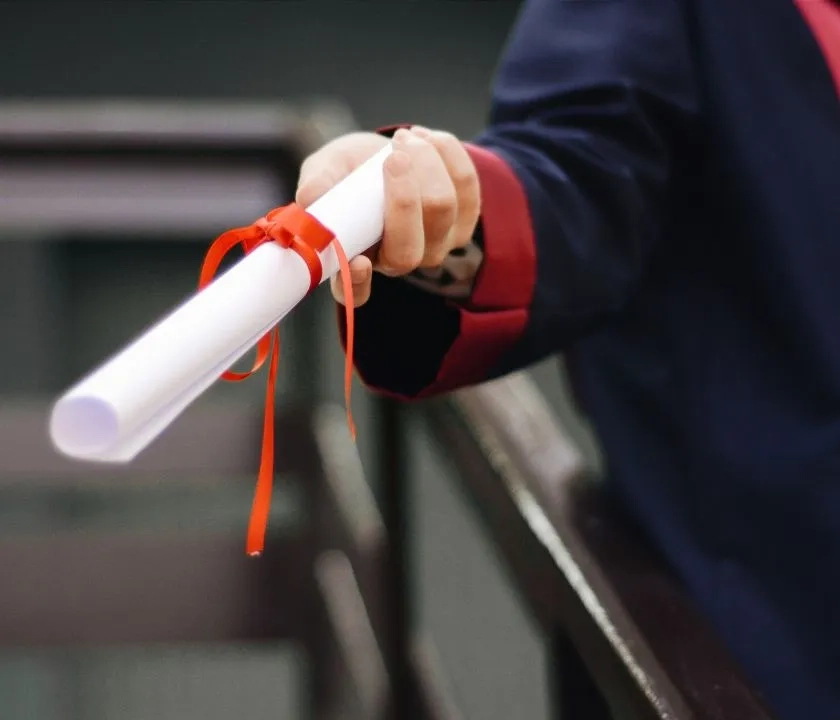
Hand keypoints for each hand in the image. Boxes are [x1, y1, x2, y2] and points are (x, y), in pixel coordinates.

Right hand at [296, 127, 480, 306]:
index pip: (356, 292)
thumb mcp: (326, 169)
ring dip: (425, 162)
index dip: (357, 283)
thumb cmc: (350, 170)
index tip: (358, 262)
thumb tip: (309, 198)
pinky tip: (425, 139)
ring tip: (403, 138)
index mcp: (357, 260)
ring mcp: (435, 246)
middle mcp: (398, 262)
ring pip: (442, 208)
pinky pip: (467, 186)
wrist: (387, 153)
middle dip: (404, 196)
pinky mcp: (464, 222)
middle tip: (392, 156)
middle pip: (409, 249)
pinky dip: (447, 153)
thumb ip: (318, 183)